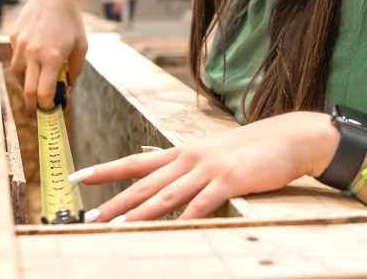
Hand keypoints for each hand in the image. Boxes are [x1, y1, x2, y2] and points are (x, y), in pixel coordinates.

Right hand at [8, 0, 87, 111]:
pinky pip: (16, 57)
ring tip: (33, 87)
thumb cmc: (72, 21)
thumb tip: (67, 88)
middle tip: (35, 112)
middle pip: (27, 90)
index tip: (51, 109)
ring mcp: (20, 44)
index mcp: (51, 57)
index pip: (43, 92)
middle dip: (31, 106)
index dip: (46, 105)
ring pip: (17, 74)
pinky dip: (23, 65)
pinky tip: (32, 62)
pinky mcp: (14, 37)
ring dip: (25, 85)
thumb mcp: (81, 46)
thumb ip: (75, 70)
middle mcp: (32, 53)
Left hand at [70, 111, 338, 221]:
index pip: (134, 163)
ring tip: (117, 226)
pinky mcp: (230, 181)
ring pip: (166, 195)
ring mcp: (208, 169)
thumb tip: (149, 159)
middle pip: (144, 184)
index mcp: (181, 152)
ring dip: (140, 213)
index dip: (105, 170)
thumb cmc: (247, 149)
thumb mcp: (208, 151)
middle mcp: (188, 158)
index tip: (78, 178)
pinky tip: (172, 227)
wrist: (287, 138)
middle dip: (114, 201)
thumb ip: (178, 160)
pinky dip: (186, 216)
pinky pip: (203, 203)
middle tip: (89, 216)